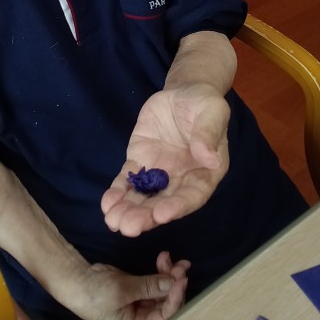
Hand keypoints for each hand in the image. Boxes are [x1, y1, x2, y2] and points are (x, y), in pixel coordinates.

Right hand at [68, 252, 188, 319]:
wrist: (77, 280)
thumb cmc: (96, 294)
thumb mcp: (122, 291)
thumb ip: (149, 286)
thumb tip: (173, 281)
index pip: (166, 318)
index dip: (176, 299)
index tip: (181, 280)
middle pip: (169, 304)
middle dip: (175, 284)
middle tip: (179, 266)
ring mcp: (144, 304)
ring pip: (165, 290)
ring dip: (170, 274)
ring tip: (170, 259)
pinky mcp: (141, 290)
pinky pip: (157, 281)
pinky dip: (162, 270)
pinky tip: (164, 258)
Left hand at [101, 84, 229, 236]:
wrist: (183, 92)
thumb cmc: (203, 102)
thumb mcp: (212, 111)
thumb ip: (209, 133)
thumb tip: (210, 158)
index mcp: (206, 172)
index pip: (193, 195)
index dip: (178, 207)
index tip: (161, 215)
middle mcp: (182, 179)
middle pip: (164, 203)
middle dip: (146, 216)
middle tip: (128, 227)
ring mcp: (159, 172)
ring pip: (144, 197)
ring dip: (128, 210)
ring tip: (113, 221)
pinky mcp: (140, 161)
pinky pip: (128, 180)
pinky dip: (118, 192)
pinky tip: (107, 204)